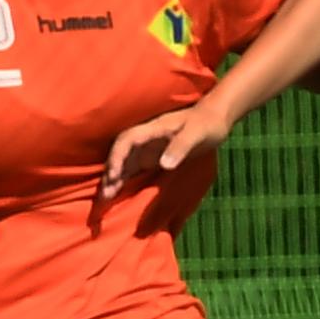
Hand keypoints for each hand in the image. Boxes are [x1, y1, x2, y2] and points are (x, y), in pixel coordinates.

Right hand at [101, 100, 231, 200]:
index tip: (113, 175)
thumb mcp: (196, 134)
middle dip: (110, 172)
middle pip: (120, 153)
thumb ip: (180, 148)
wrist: (215, 119)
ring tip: (105, 199)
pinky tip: (118, 194)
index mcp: (153, 129)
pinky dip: (124, 181)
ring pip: (124, 163)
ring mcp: (148, 148)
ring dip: (114, 179)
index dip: (117, 156)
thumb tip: (164, 165)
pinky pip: (134, 169)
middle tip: (104, 195)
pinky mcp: (153, 157)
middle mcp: (145, 138)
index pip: (127, 140)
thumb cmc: (206, 124)